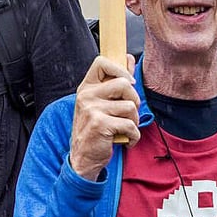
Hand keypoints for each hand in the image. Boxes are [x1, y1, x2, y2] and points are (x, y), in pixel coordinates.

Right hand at [69, 55, 140, 180]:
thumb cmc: (95, 129)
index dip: (120, 69)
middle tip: (128, 114)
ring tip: (124, 129)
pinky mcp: (100, 124)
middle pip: (124, 83)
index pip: (102, 62)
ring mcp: (92, 109)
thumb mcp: (100, 103)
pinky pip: (130, 125)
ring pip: (131, 106)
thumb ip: (115, 80)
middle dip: (134, 100)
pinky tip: (125, 140)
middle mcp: (86, 96)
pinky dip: (133, 136)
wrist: (82, 158)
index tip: (129, 83)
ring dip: (134, 121)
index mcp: (86, 87)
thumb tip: (129, 58)